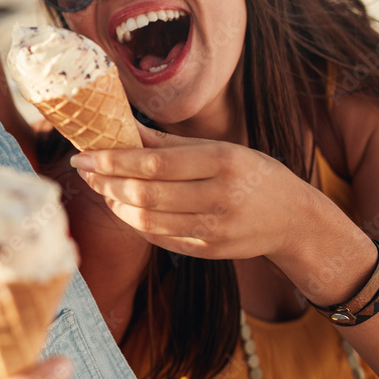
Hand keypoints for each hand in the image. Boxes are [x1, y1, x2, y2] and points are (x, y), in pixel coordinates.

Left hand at [69, 123, 317, 263]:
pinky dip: (134, 223)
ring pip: (146, 221)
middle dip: (106, 182)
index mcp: (222, 161)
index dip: (113, 160)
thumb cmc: (251, 174)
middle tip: (83, 170)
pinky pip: (159, 239)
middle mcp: (219, 197)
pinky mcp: (209, 251)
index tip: (83, 154)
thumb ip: (168, 142)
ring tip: (100, 188)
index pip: (154, 162)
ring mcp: (214, 229)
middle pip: (145, 194)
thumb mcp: (218, 148)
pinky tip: (123, 208)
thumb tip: (122, 126)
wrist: (294, 219)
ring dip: (114, 204)